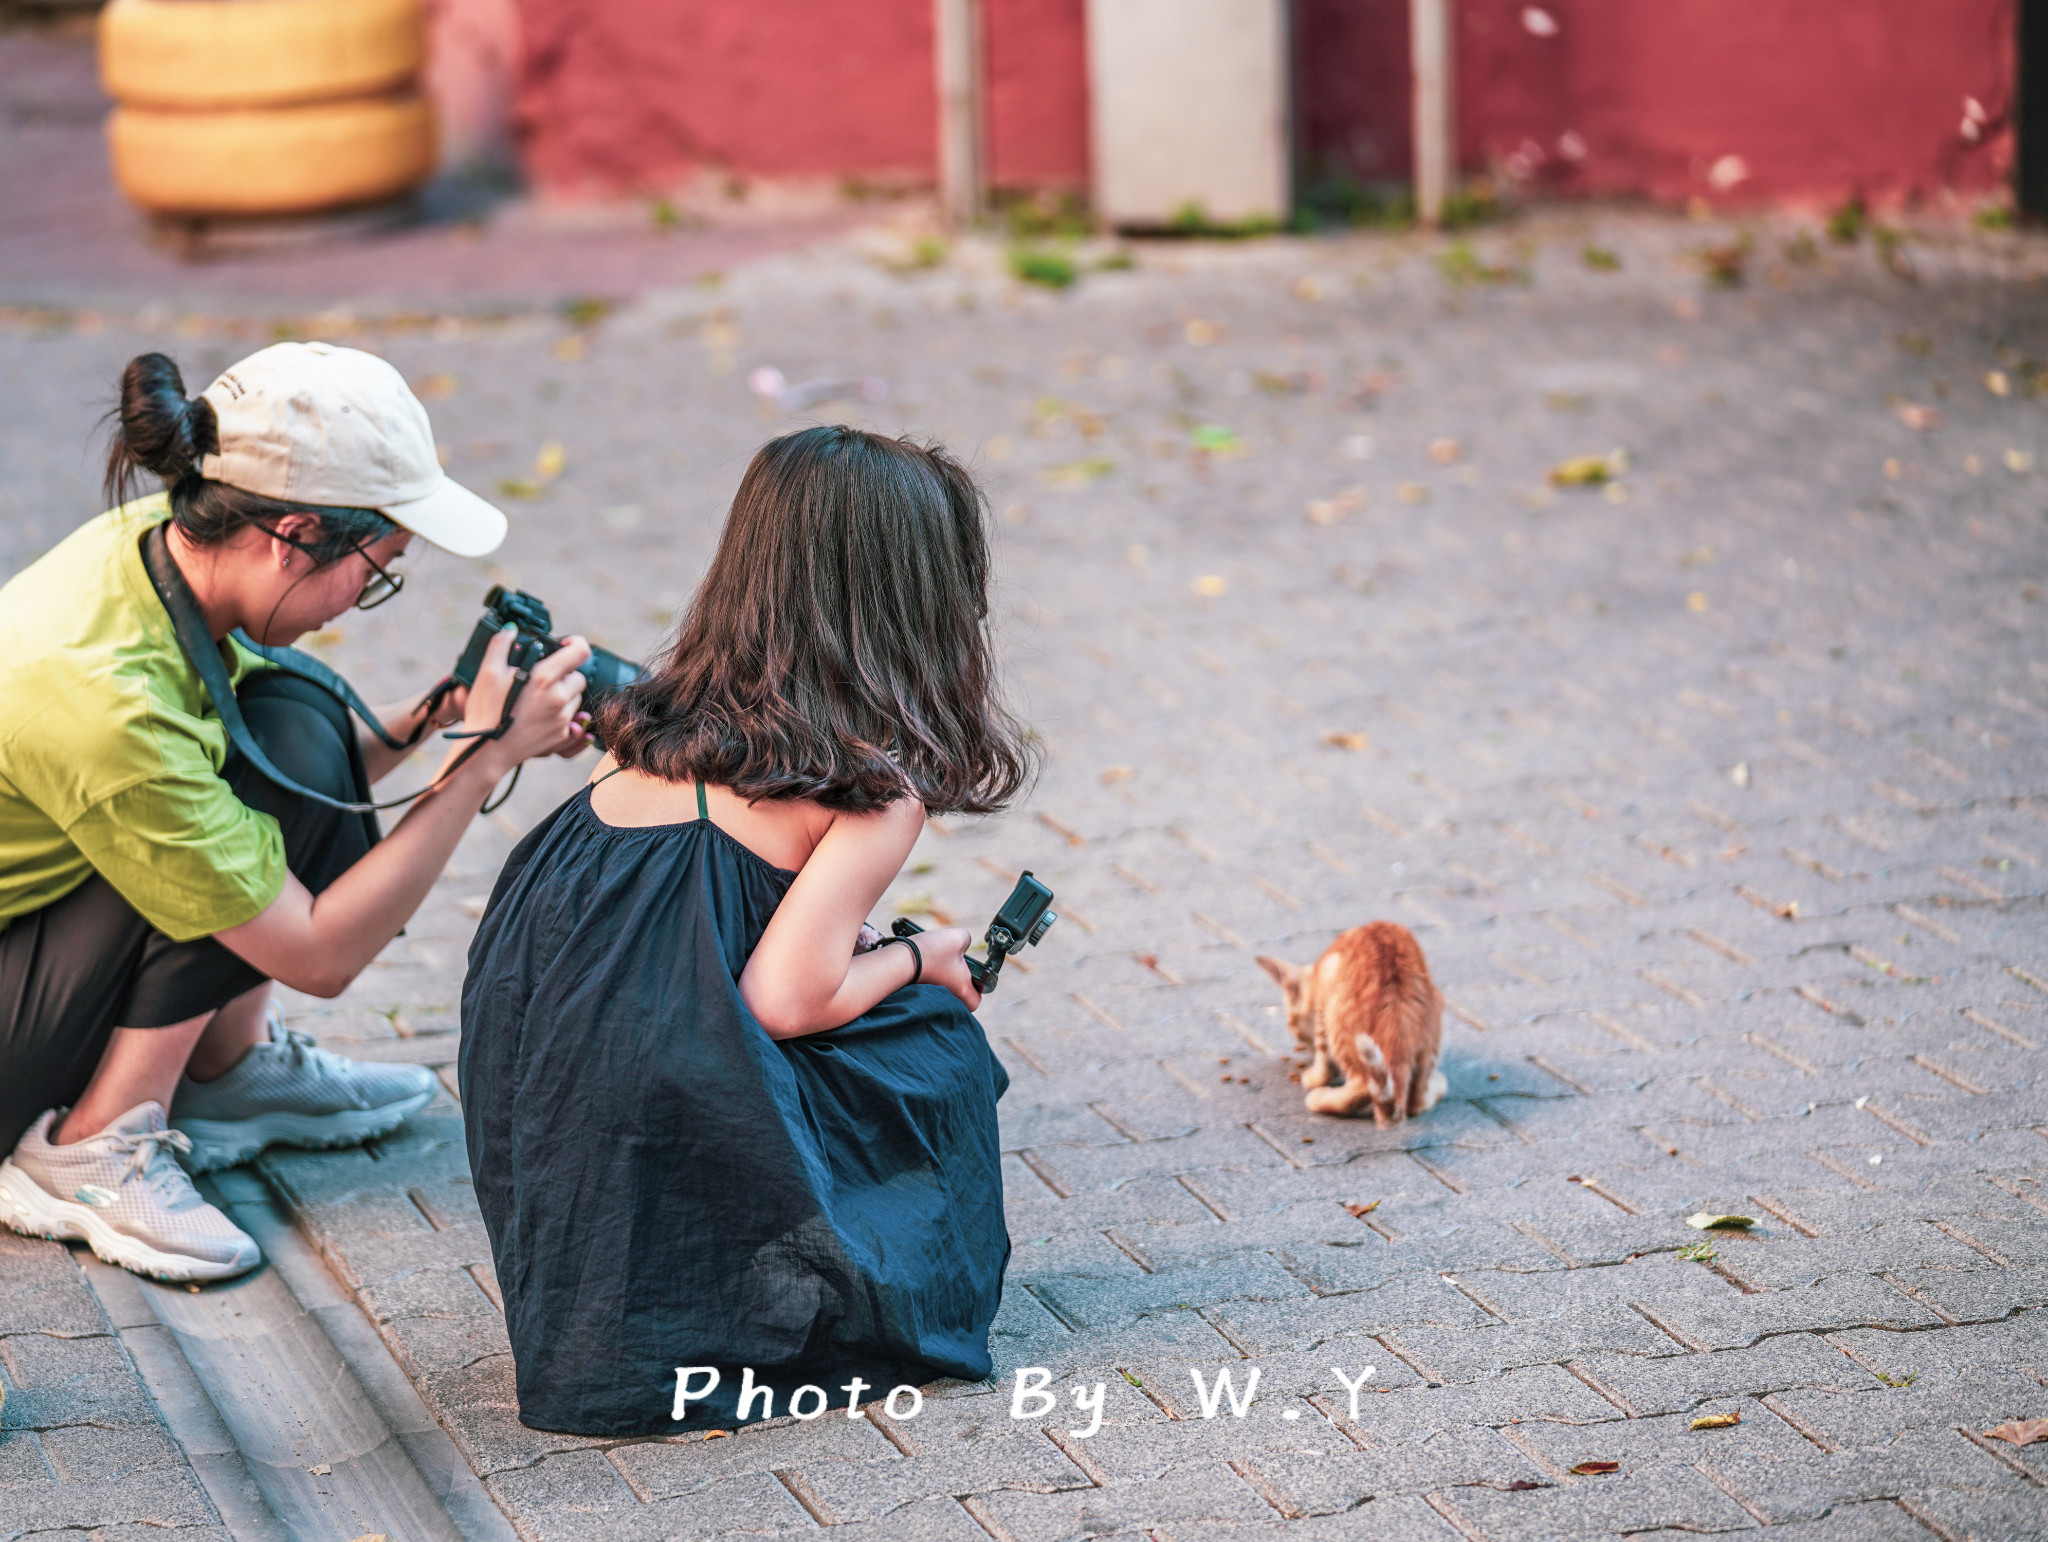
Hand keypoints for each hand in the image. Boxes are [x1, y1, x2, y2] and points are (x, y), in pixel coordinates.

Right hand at [460, 627, 591, 772]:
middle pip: (579, 677)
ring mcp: (563, 719)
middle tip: (541, 678)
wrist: (485, 751)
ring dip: (563, 695)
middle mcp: (560, 698)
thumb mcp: (488, 672)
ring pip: (576, 698)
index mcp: (545, 678)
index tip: (564, 645)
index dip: (575, 643)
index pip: (581, 651)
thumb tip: (511, 628)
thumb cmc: (486, 710)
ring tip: (536, 698)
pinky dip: (560, 714)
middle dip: (564, 674)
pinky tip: (538, 715)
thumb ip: (501, 644)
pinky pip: (571, 719)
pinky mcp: (562, 736)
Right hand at [912, 925, 983, 1012]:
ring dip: (943, 979)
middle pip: (958, 997)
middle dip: (959, 983)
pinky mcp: (918, 992)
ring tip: (939, 962)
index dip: (978, 989)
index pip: (976, 1001)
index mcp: (962, 989)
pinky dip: (930, 978)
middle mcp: (947, 998)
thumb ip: (967, 940)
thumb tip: (963, 945)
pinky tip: (927, 963)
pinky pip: (929, 988)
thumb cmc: (932, 951)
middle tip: (955, 967)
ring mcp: (931, 997)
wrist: (901, 959)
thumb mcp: (958, 937)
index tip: (973, 975)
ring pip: (943, 992)